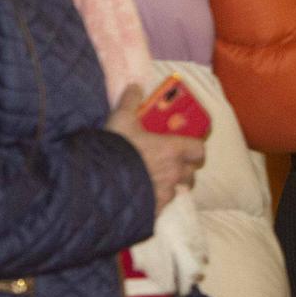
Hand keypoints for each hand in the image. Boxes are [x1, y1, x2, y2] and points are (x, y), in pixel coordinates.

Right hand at [105, 86, 204, 213]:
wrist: (96, 183)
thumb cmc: (115, 148)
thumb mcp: (120, 119)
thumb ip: (131, 102)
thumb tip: (135, 86)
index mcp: (173, 150)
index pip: (199, 150)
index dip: (195, 150)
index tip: (188, 148)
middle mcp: (174, 173)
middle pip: (191, 173)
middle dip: (183, 170)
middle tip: (168, 165)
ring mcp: (165, 193)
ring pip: (177, 191)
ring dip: (169, 186)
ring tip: (153, 182)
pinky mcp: (153, 211)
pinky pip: (161, 206)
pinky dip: (156, 202)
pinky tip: (142, 197)